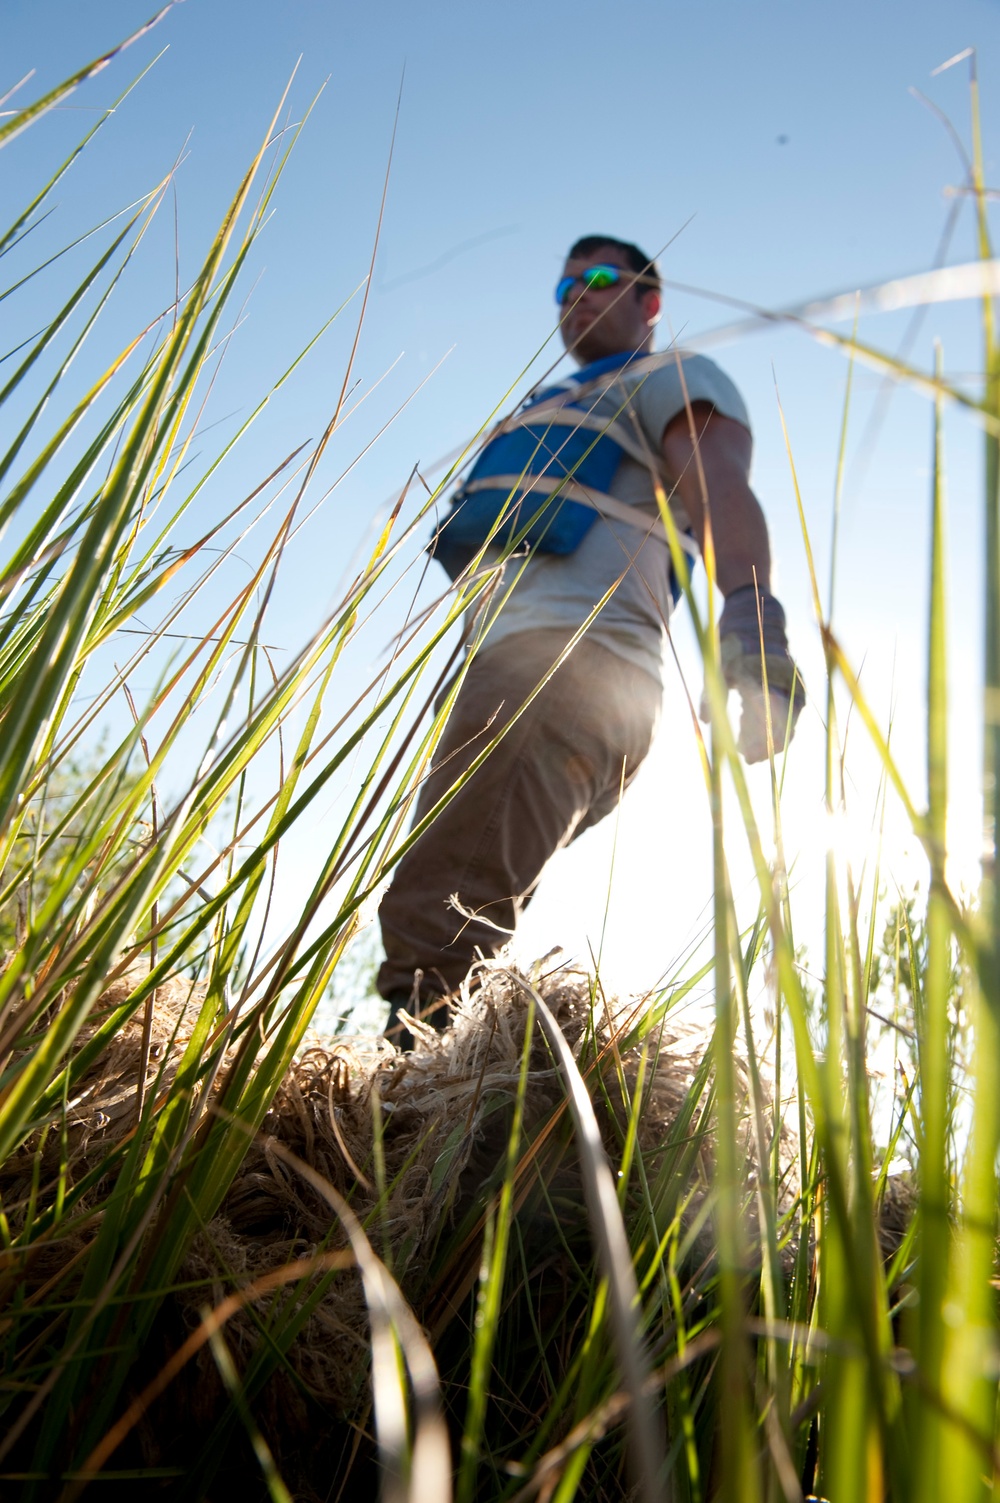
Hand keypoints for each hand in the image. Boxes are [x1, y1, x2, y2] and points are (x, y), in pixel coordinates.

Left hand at [699, 586, 804, 762]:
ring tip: (750, 751)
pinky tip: (754, 731)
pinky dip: (773, 722)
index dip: (758, 742)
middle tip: (747, 760)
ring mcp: (790, 681)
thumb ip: (712, 695)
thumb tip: (708, 723)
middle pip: (782, 724)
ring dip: (771, 736)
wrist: (756, 612)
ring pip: (787, 718)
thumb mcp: (716, 666)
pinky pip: (788, 708)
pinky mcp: (791, 681)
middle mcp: (782, 680)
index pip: (767, 719)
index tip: (744, 756)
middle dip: (766, 745)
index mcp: (764, 677)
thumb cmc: (732, 640)